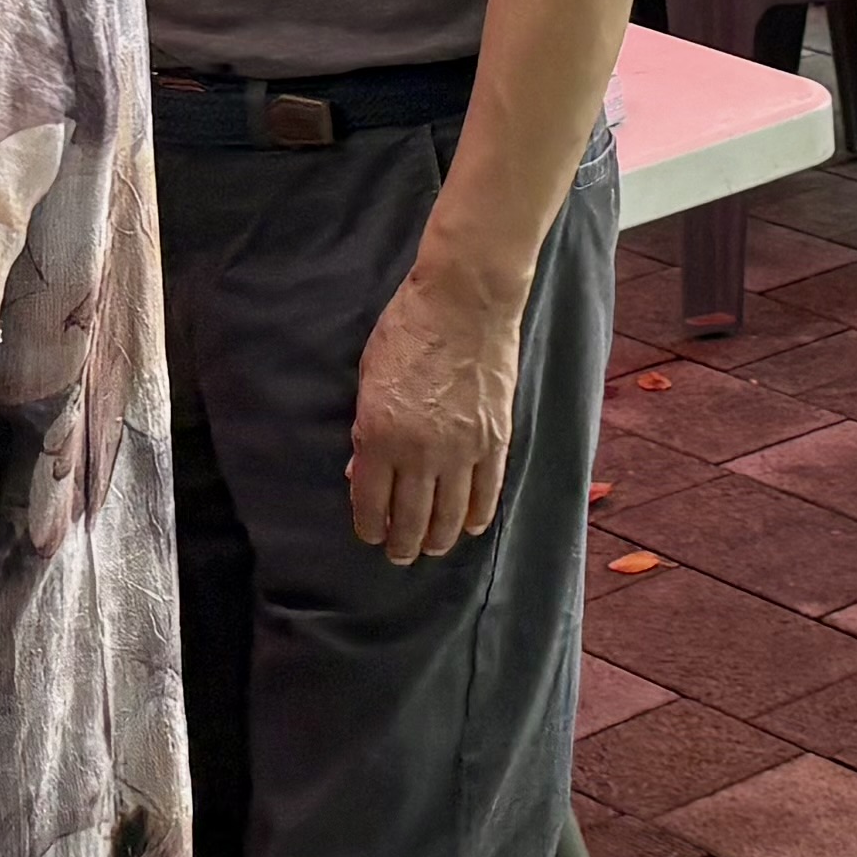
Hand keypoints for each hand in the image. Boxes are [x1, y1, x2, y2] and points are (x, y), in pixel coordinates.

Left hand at [348, 257, 530, 565]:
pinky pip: (486, 493)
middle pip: (410, 520)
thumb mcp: (369, 377)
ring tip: (431, 547)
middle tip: (399, 555)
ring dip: (437, 539)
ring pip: (448, 516)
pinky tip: (468, 526)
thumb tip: (360, 470)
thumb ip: (365, 430)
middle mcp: (420, 452)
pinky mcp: (496, 441)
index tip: (370, 535)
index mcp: (379, 435)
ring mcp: (462, 450)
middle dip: (401, 544)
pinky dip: (475, 516)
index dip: (369, 526)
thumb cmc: (408, 330)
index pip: (370, 502)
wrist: (466, 301)